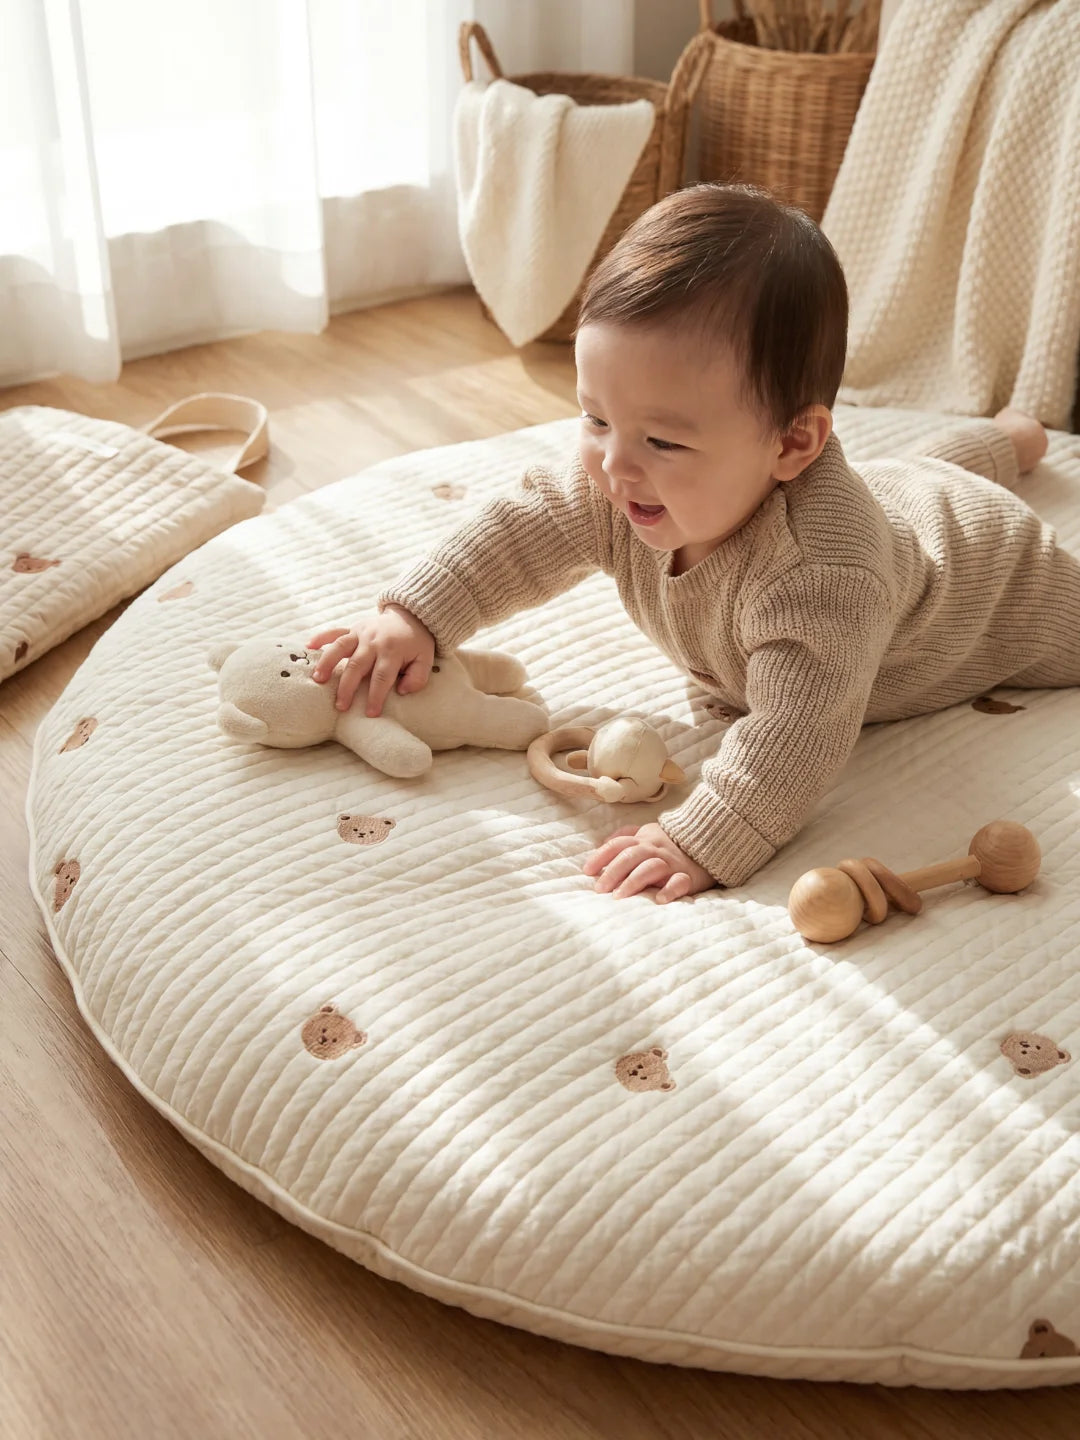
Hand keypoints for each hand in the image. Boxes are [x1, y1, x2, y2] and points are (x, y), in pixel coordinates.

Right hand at [309, 605, 434, 716]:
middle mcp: (374, 641)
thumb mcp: (426, 660)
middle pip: (357, 666)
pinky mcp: (353, 628)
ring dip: (328, 663)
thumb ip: (418, 677)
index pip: (382, 677)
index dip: (375, 696)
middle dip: (348, 687)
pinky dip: (321, 637)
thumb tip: (402, 691)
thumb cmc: (416, 643)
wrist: (411, 615)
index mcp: (392, 651)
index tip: (370, 713)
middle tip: (340, 706)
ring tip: (317, 679)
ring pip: (340, 647)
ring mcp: (361, 633)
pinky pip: (334, 631)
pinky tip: (308, 646)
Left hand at [583, 822, 714, 902]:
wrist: (710, 841)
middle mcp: (655, 849)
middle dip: (612, 872)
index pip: (618, 844)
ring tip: (619, 896)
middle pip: (630, 856)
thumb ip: (626, 835)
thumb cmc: (672, 842)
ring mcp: (672, 862)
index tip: (587, 871)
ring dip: (633, 881)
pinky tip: (659, 899)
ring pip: (650, 868)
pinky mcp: (688, 876)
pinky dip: (670, 890)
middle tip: (599, 889)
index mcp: (644, 839)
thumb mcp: (648, 832)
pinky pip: (679, 882)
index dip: (601, 856)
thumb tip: (603, 843)